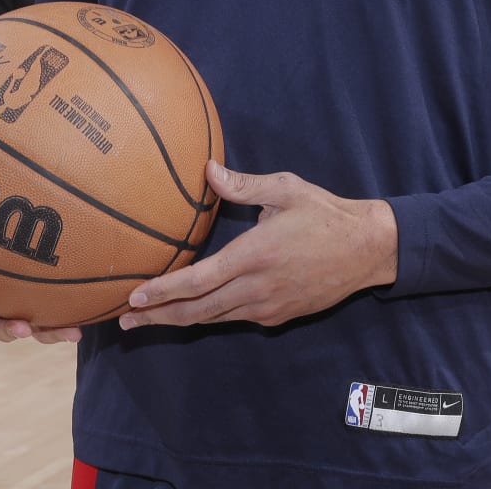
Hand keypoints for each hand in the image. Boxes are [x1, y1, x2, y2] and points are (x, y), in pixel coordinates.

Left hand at [120, 161, 396, 330]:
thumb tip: (206, 168)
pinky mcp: (277, 316)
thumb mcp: (286, 189)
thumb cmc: (325, 214)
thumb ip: (242, 184)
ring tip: (147, 322)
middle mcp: (257, 287)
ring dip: (177, 321)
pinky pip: (234, 318)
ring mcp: (267, 306)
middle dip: (156, 318)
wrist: (368, 250)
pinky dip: (207, 317)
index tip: (133, 298)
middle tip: (123, 322)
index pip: (198, 281)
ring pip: (212, 320)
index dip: (162, 292)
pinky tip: (192, 312)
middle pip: (196, 311)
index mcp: (255, 255)